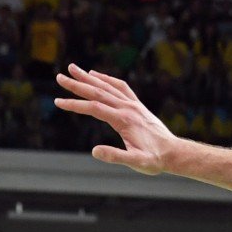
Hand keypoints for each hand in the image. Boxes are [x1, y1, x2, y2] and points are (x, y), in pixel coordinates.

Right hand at [54, 65, 182, 174]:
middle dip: (77, 84)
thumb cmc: (154, 159)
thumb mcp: (136, 162)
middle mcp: (127, 108)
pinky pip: (120, 87)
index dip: (75, 105)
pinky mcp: (136, 105)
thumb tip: (94, 151)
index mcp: (123, 120)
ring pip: (107, 86)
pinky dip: (106, 79)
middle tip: (59, 77)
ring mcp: (133, 104)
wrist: (174, 153)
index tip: (58, 102)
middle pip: (98, 92)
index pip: (94, 108)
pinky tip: (96, 75)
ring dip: (88, 77)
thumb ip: (116, 156)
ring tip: (73, 69)